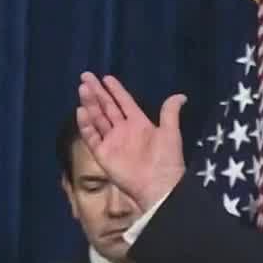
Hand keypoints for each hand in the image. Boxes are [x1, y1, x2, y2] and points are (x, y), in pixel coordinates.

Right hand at [76, 72, 187, 210]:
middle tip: (86, 76)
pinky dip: (86, 124)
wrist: (158, 185)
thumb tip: (181, 95)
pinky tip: (81, 110)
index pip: (124, 102)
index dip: (116, 90)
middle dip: (97, 92)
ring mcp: (112, 142)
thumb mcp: (171, 132)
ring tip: (82, 88)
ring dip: (90, 103)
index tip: (106, 77)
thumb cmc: (167, 159)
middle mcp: (123, 130)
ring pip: (97, 118)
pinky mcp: (102, 154)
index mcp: (139, 124)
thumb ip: (170, 113)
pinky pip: (91, 137)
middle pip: (107, 107)